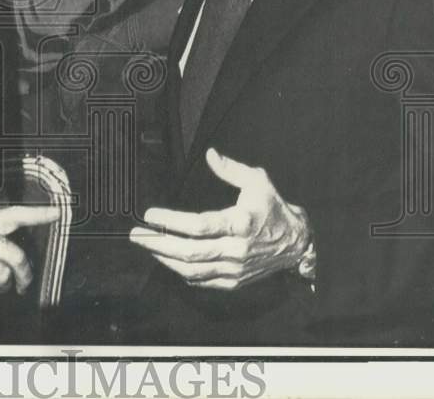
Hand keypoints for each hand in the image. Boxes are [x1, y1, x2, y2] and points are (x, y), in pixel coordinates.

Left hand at [129, 148, 310, 289]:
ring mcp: (236, 269)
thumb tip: (210, 154)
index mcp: (241, 223)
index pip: (200, 225)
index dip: (171, 222)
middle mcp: (237, 249)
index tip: (150, 215)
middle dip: (158, 244)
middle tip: (136, 235)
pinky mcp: (235, 281)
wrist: (297, 243)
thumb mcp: (257, 181)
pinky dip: (181, 271)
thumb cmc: (273, 208)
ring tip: (147, 246)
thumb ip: (231, 169)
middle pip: (190, 252)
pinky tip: (167, 260)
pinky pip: (202, 281)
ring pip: (192, 270)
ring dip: (165, 259)